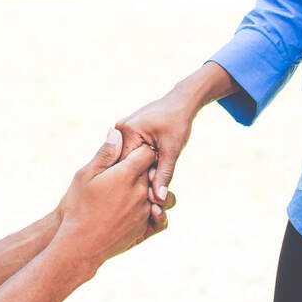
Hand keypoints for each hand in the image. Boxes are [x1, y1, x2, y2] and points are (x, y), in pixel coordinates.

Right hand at [55, 130, 169, 273]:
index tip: (131, 155)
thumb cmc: (78, 207)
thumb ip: (105, 153)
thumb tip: (116, 132)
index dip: (140, 151)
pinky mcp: (144, 229)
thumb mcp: (85, 175)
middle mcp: (140, 192)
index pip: (147, 153)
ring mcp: (144, 212)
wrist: (79, 245)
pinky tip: (144, 210)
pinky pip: (160, 217)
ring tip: (136, 193)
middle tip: (131, 173)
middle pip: (155, 172)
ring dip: (153, 191)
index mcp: (126, 175)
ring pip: (160, 195)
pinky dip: (156, 212)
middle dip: (147, 170)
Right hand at [116, 91, 195, 207]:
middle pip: (124, 162)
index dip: (136, 182)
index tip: (146, 197)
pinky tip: (148, 171)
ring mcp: (122, 129)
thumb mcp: (172, 150)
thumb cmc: (178, 122)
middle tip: (148, 195)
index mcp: (128, 131)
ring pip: (126, 159)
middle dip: (137, 176)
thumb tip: (159, 199)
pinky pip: (129, 152)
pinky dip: (138, 162)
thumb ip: (164, 174)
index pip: (125, 165)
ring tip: (148, 184)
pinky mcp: (127, 131)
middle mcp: (120, 128)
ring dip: (137, 170)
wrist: (181, 101)